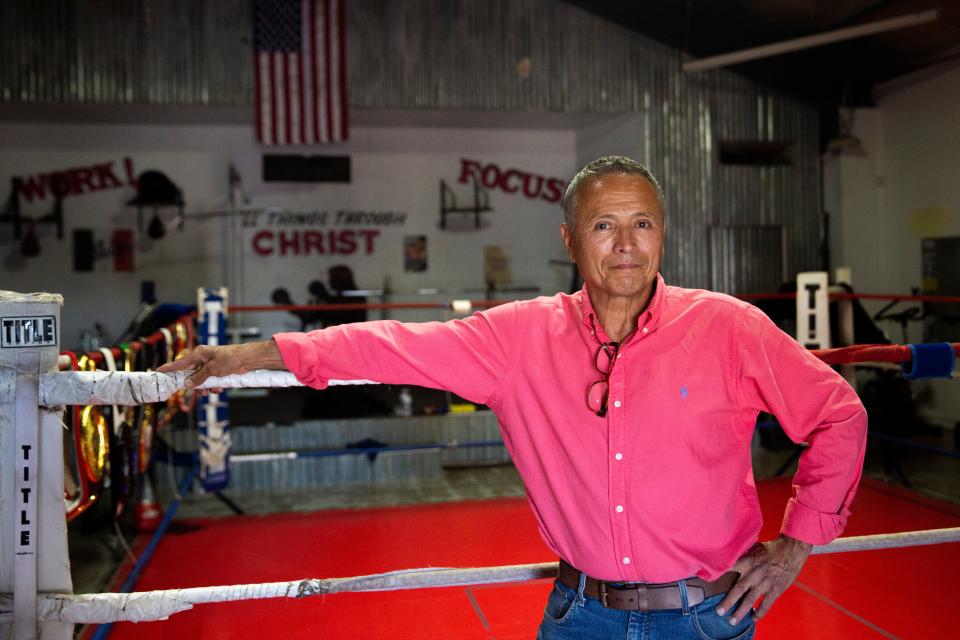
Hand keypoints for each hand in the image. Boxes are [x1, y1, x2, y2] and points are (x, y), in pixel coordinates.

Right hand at [156, 340, 284, 389]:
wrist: (248, 359)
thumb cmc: (231, 359)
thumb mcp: (212, 369)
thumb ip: (198, 377)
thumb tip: (187, 384)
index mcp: (199, 354)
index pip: (180, 363)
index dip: (169, 368)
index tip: (158, 372)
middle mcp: (203, 359)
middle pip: (191, 375)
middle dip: (196, 385)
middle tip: (200, 391)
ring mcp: (210, 365)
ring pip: (201, 381)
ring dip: (207, 387)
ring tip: (214, 389)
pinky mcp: (218, 371)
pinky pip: (211, 382)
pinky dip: (214, 386)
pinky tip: (221, 387)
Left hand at [715, 534, 811, 624]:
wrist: (791, 550)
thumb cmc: (771, 548)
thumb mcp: (753, 548)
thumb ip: (742, 556)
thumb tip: (727, 559)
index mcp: (747, 561)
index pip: (729, 568)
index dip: (718, 575)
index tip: (707, 583)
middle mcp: (754, 573)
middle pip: (738, 590)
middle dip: (728, 602)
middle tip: (719, 612)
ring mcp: (765, 582)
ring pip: (750, 599)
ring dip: (741, 611)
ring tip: (733, 620)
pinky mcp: (776, 589)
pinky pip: (766, 603)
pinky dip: (760, 612)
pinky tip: (754, 618)